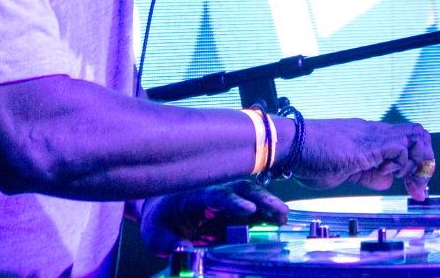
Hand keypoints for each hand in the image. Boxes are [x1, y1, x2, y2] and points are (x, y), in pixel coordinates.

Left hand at [140, 180, 287, 254]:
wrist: (162, 208)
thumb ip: (169, 243)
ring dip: (269, 205)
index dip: (232, 201)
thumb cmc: (160, 220)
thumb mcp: (156, 234)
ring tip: (284, 218)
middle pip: (242, 189)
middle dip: (262, 199)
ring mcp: (227, 198)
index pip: (216, 194)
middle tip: (280, 212)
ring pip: (252, 195)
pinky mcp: (234, 208)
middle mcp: (215, 191)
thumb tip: (185, 250)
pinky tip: (279, 223)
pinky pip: (254, 207)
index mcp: (194, 195)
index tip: (248, 209)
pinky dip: (267, 213)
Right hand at [292, 119, 434, 200]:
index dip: (416, 165)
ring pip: (415, 136)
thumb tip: (388, 179)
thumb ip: (367, 175)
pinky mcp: (368, 143)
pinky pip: (400, 147)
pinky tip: (388, 174)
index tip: (415, 187)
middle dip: (425, 161)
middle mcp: (374, 132)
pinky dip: (402, 163)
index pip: (405, 142)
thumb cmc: (308, 159)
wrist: (291, 145)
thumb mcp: (345, 173)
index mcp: (368, 137)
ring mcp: (372, 135)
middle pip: (418, 135)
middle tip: (419, 186)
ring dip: (418, 161)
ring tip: (408, 181)